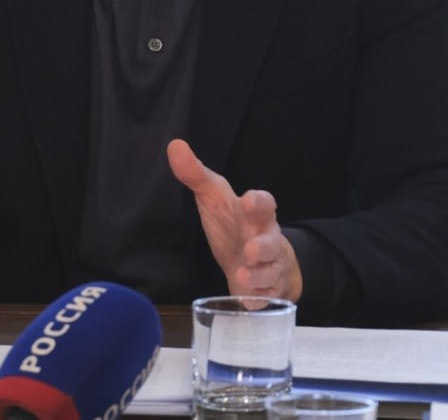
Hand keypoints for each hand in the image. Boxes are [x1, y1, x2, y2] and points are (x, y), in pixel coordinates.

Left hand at [167, 138, 302, 300]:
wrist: (254, 259)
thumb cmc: (232, 224)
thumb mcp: (213, 197)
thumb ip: (196, 174)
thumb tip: (174, 146)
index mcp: (255, 214)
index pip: (264, 203)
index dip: (259, 201)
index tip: (248, 200)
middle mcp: (266, 239)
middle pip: (272, 241)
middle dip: (264, 246)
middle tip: (250, 249)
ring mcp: (269, 266)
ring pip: (271, 272)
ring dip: (258, 276)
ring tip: (242, 276)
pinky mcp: (267, 291)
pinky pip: (268, 297)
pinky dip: (259, 299)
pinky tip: (249, 300)